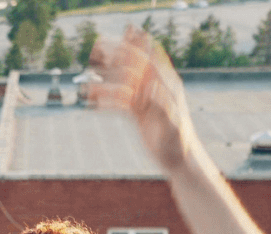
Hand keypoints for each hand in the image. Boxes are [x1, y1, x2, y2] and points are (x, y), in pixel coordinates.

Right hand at [86, 26, 195, 170]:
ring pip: (123, 83)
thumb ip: (162, 106)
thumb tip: (149, 88)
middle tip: (98, 50)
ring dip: (106, 78)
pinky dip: (106, 100)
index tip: (123, 37)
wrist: (179, 160)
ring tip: (90, 73)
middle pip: (134, 67)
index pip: (150, 61)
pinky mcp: (138, 113)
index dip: (137, 48)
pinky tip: (92, 99)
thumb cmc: (180, 144)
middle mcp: (156, 89)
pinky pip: (119, 102)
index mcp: (167, 86)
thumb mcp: (172, 125)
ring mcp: (146, 100)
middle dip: (117, 57)